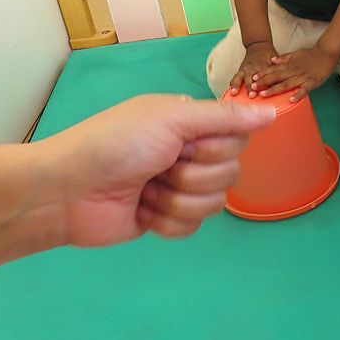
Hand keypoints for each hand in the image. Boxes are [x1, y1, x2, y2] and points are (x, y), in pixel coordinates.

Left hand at [41, 95, 275, 243]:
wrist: (66, 193)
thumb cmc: (114, 146)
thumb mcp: (170, 120)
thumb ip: (223, 118)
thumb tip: (272, 112)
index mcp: (190, 124)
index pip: (237, 138)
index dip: (216, 148)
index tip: (187, 145)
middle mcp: (188, 152)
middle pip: (230, 173)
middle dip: (193, 176)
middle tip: (160, 167)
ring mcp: (178, 188)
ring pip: (213, 204)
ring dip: (177, 200)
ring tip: (146, 191)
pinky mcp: (167, 219)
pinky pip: (193, 227)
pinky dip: (167, 222)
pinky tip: (142, 212)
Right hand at [229, 41, 277, 97]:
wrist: (258, 45)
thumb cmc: (268, 54)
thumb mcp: (275, 60)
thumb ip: (277, 70)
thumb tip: (282, 81)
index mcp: (263, 65)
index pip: (265, 76)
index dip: (266, 84)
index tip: (267, 91)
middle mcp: (253, 68)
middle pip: (251, 78)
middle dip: (251, 87)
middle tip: (252, 95)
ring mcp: (245, 69)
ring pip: (241, 77)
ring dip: (238, 85)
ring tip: (234, 93)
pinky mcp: (240, 70)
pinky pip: (235, 77)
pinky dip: (233, 84)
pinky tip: (231, 91)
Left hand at [251, 45, 338, 100]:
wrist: (326, 53)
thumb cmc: (311, 55)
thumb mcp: (295, 54)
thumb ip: (284, 58)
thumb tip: (272, 60)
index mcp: (289, 65)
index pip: (274, 69)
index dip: (263, 74)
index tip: (254, 78)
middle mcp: (293, 71)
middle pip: (277, 77)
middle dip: (264, 83)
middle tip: (253, 88)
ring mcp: (302, 77)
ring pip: (286, 84)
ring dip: (275, 89)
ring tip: (264, 95)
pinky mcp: (311, 83)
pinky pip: (304, 90)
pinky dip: (298, 95)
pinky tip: (291, 100)